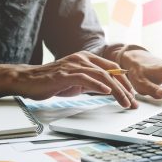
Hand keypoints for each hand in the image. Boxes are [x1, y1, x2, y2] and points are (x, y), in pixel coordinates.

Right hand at [0, 51, 137, 107]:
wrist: (28, 80)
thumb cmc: (51, 81)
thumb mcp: (76, 81)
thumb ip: (91, 82)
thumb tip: (108, 90)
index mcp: (86, 58)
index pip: (112, 68)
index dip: (124, 82)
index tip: (132, 95)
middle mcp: (82, 58)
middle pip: (111, 72)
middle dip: (125, 88)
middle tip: (133, 103)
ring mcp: (73, 65)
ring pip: (101, 76)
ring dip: (116, 90)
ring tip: (125, 102)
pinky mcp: (65, 74)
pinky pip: (85, 78)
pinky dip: (97, 85)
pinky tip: (107, 91)